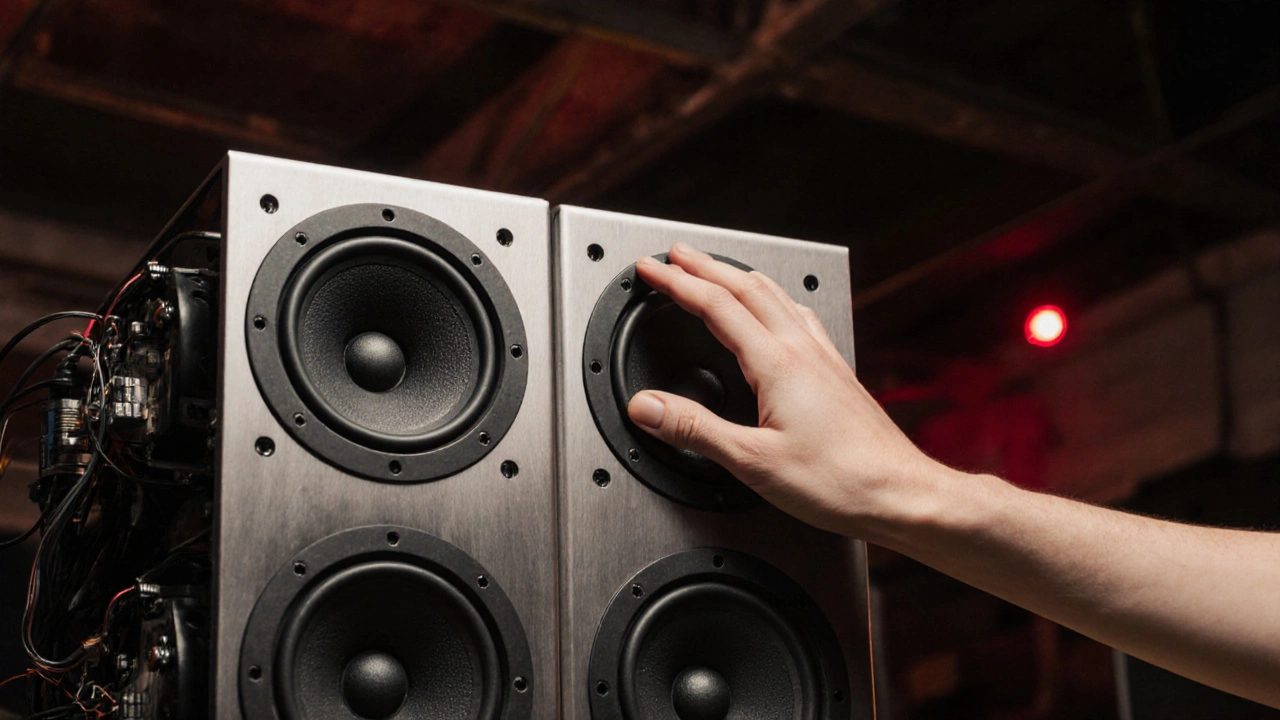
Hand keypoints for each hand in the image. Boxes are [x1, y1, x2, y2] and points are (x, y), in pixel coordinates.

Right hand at [626, 243, 950, 538]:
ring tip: (715, 269)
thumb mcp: (751, 462)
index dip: (678, 282)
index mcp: (778, 364)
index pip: (716, 305)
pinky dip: (771, 298)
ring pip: (776, 296)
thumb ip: (695, 430)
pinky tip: (776, 308)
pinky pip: (798, 316)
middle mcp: (803, 350)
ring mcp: (824, 357)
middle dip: (704, 266)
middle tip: (674, 254)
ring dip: (738, 276)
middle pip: (747, 287)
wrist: (899, 493)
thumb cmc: (840, 481)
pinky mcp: (837, 371)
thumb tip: (647, 407)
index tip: (652, 269)